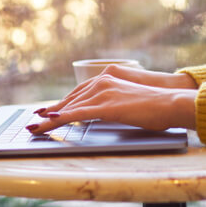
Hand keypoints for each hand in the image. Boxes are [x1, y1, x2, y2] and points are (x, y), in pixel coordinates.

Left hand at [30, 66, 196, 133]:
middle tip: (35, 120)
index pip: (79, 92)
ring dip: (50, 119)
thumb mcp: (130, 100)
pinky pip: (77, 114)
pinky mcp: (106, 106)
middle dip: (51, 111)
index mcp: (108, 77)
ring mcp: (104, 92)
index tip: (48, 110)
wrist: (171, 102)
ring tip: (34, 128)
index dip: (61, 102)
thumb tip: (106, 112)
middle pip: (70, 99)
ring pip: (70, 107)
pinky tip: (50, 123)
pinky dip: (61, 119)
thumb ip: (114, 102)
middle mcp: (102, 81)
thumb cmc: (156, 105)